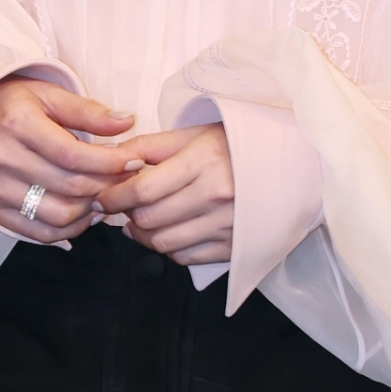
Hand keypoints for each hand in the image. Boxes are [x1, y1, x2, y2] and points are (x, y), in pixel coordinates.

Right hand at [0, 77, 135, 242]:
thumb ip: (87, 110)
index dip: (110, 162)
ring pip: (56, 215)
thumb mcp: (47, 93)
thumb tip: (126, 122)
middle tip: (126, 180)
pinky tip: (83, 215)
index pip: (73, 154)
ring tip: (105, 197)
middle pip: (68, 187)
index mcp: (16, 123)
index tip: (134, 161)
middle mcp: (0, 158)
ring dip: (89, 212)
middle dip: (106, 186)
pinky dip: (66, 230)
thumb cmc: (10, 103)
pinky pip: (36, 233)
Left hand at [96, 123, 233, 264]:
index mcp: (202, 161)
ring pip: (164, 243)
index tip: (101, 196)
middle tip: (121, 207)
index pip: (142, 189)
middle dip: (126, 215)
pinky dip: (167, 248)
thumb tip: (110, 158)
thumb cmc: (234, 144)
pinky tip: (165, 232)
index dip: (113, 196)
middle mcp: (215, 195)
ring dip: (142, 235)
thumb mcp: (194, 133)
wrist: (289, 165)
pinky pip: (185, 257)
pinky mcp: (234, 246)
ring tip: (139, 220)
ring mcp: (227, 225)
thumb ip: (151, 146)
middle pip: (149, 218)